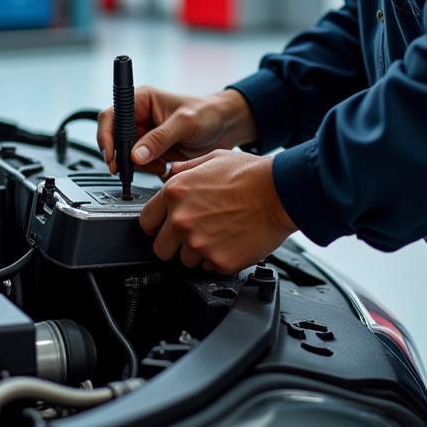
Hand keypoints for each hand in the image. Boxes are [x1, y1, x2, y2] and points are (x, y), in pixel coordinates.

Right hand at [97, 86, 256, 176]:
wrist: (227, 127)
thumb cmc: (208, 113)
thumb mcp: (185, 123)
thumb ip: (160, 139)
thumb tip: (135, 155)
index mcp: (142, 100)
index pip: (111, 116)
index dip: (106, 135)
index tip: (111, 155)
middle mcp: (140, 117)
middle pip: (115, 139)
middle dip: (122, 155)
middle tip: (129, 169)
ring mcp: (145, 135)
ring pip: (126, 155)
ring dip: (139, 165)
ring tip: (160, 164)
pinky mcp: (153, 151)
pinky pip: (140, 165)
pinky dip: (149, 170)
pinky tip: (166, 166)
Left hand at [139, 149, 296, 273]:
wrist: (280, 192)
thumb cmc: (251, 174)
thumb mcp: (211, 158)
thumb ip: (185, 169)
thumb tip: (171, 173)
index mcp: (175, 193)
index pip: (146, 221)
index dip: (156, 225)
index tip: (164, 226)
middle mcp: (182, 220)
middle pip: (160, 249)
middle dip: (174, 244)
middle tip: (194, 233)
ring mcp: (199, 243)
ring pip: (185, 261)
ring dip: (197, 252)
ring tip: (218, 234)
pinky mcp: (219, 261)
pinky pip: (209, 268)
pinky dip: (218, 259)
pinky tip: (230, 241)